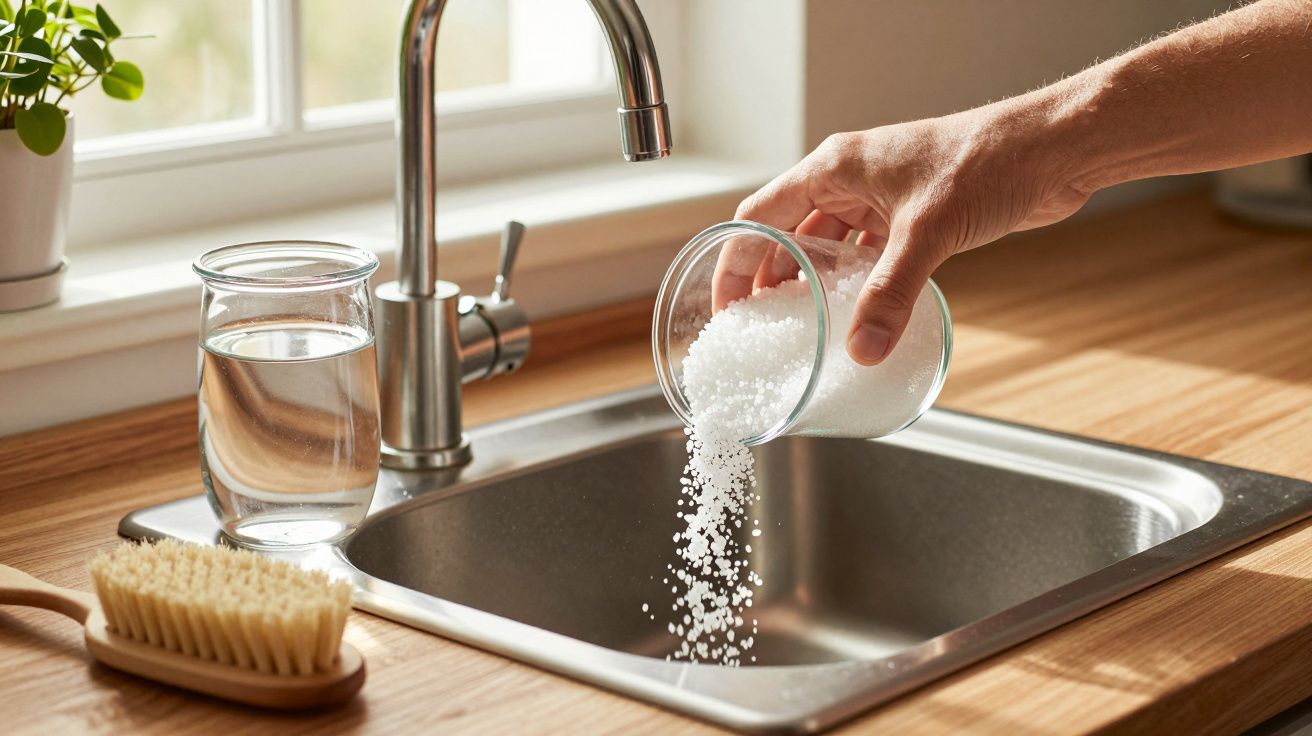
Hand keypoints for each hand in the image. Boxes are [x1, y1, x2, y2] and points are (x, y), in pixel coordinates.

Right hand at [719, 106, 1093, 364]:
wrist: (1052, 150)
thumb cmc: (987, 161)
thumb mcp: (926, 233)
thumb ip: (889, 295)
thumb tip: (861, 348)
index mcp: (833, 168)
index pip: (759, 215)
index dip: (736, 261)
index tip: (728, 304)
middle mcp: (849, 180)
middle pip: (788, 233)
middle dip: (770, 278)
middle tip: (760, 325)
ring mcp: (880, 198)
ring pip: (828, 246)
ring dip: (813, 282)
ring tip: (800, 325)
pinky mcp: (911, 216)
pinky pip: (866, 255)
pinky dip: (855, 283)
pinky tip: (855, 311)